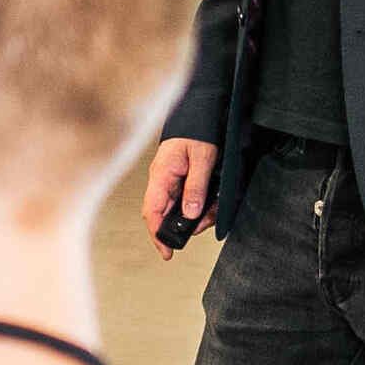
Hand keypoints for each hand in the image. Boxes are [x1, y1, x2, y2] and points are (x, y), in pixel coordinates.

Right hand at [142, 139, 217, 258]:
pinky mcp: (181, 180)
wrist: (200, 113)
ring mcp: (171, 181)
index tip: (167, 251)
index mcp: (161, 175)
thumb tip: (190, 214)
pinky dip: (200, 206)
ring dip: (196, 216)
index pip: (152, 211)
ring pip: (179, 209)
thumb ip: (195, 186)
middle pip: (164, 214)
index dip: (157, 234)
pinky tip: (211, 205)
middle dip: (182, 228)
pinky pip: (188, 199)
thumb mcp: (202, 158)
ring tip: (211, 214)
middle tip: (200, 229)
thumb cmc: (197, 131)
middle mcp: (163, 181)